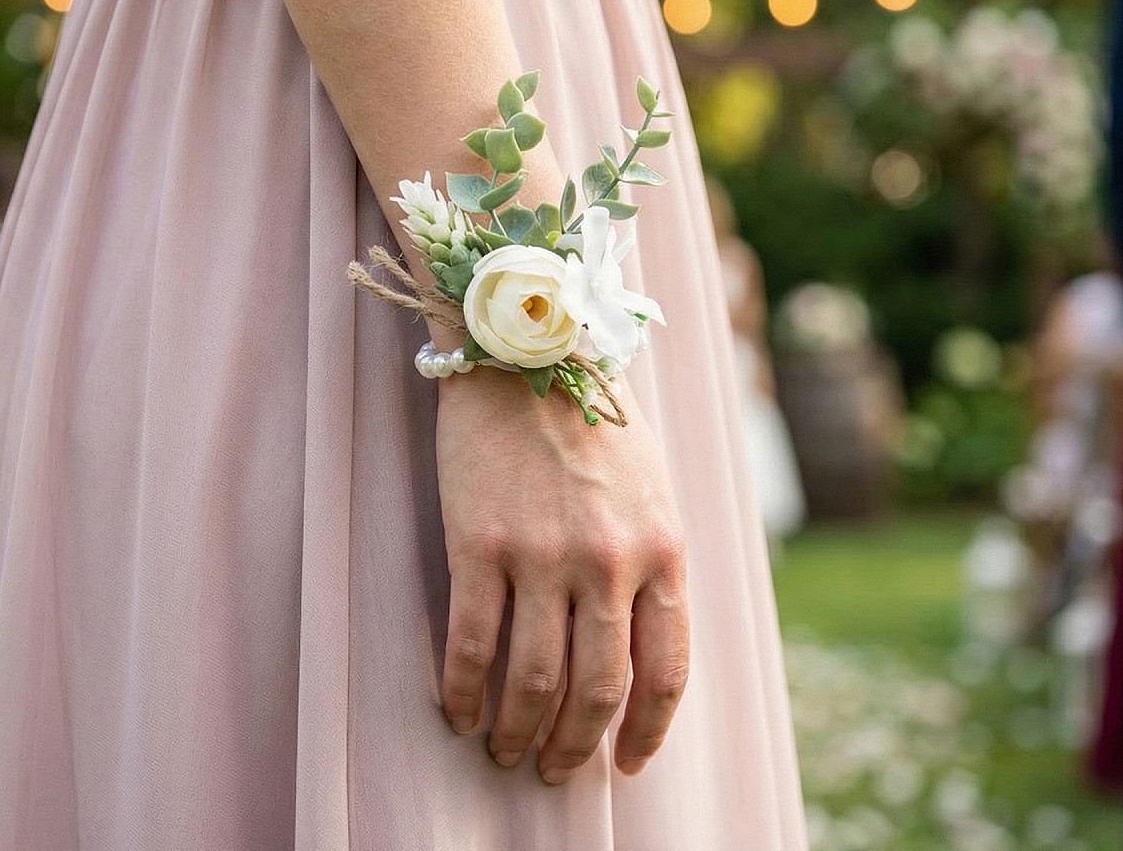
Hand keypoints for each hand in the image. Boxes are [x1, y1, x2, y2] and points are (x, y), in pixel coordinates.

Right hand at [436, 366, 689, 783]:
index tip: (626, 764)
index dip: (647, 732)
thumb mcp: (652, 489)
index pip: (666, 671)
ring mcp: (542, 554)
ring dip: (516, 732)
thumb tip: (642, 645)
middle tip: (552, 770)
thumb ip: (654, 563)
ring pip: (532, 681)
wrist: (524, 351)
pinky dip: (461, 691)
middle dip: (574, 748)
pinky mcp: (478, 544)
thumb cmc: (590, 419)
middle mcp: (609, 561)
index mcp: (662, 550)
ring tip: (504, 751)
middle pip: (596, 691)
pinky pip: (471, 644)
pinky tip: (456, 712)